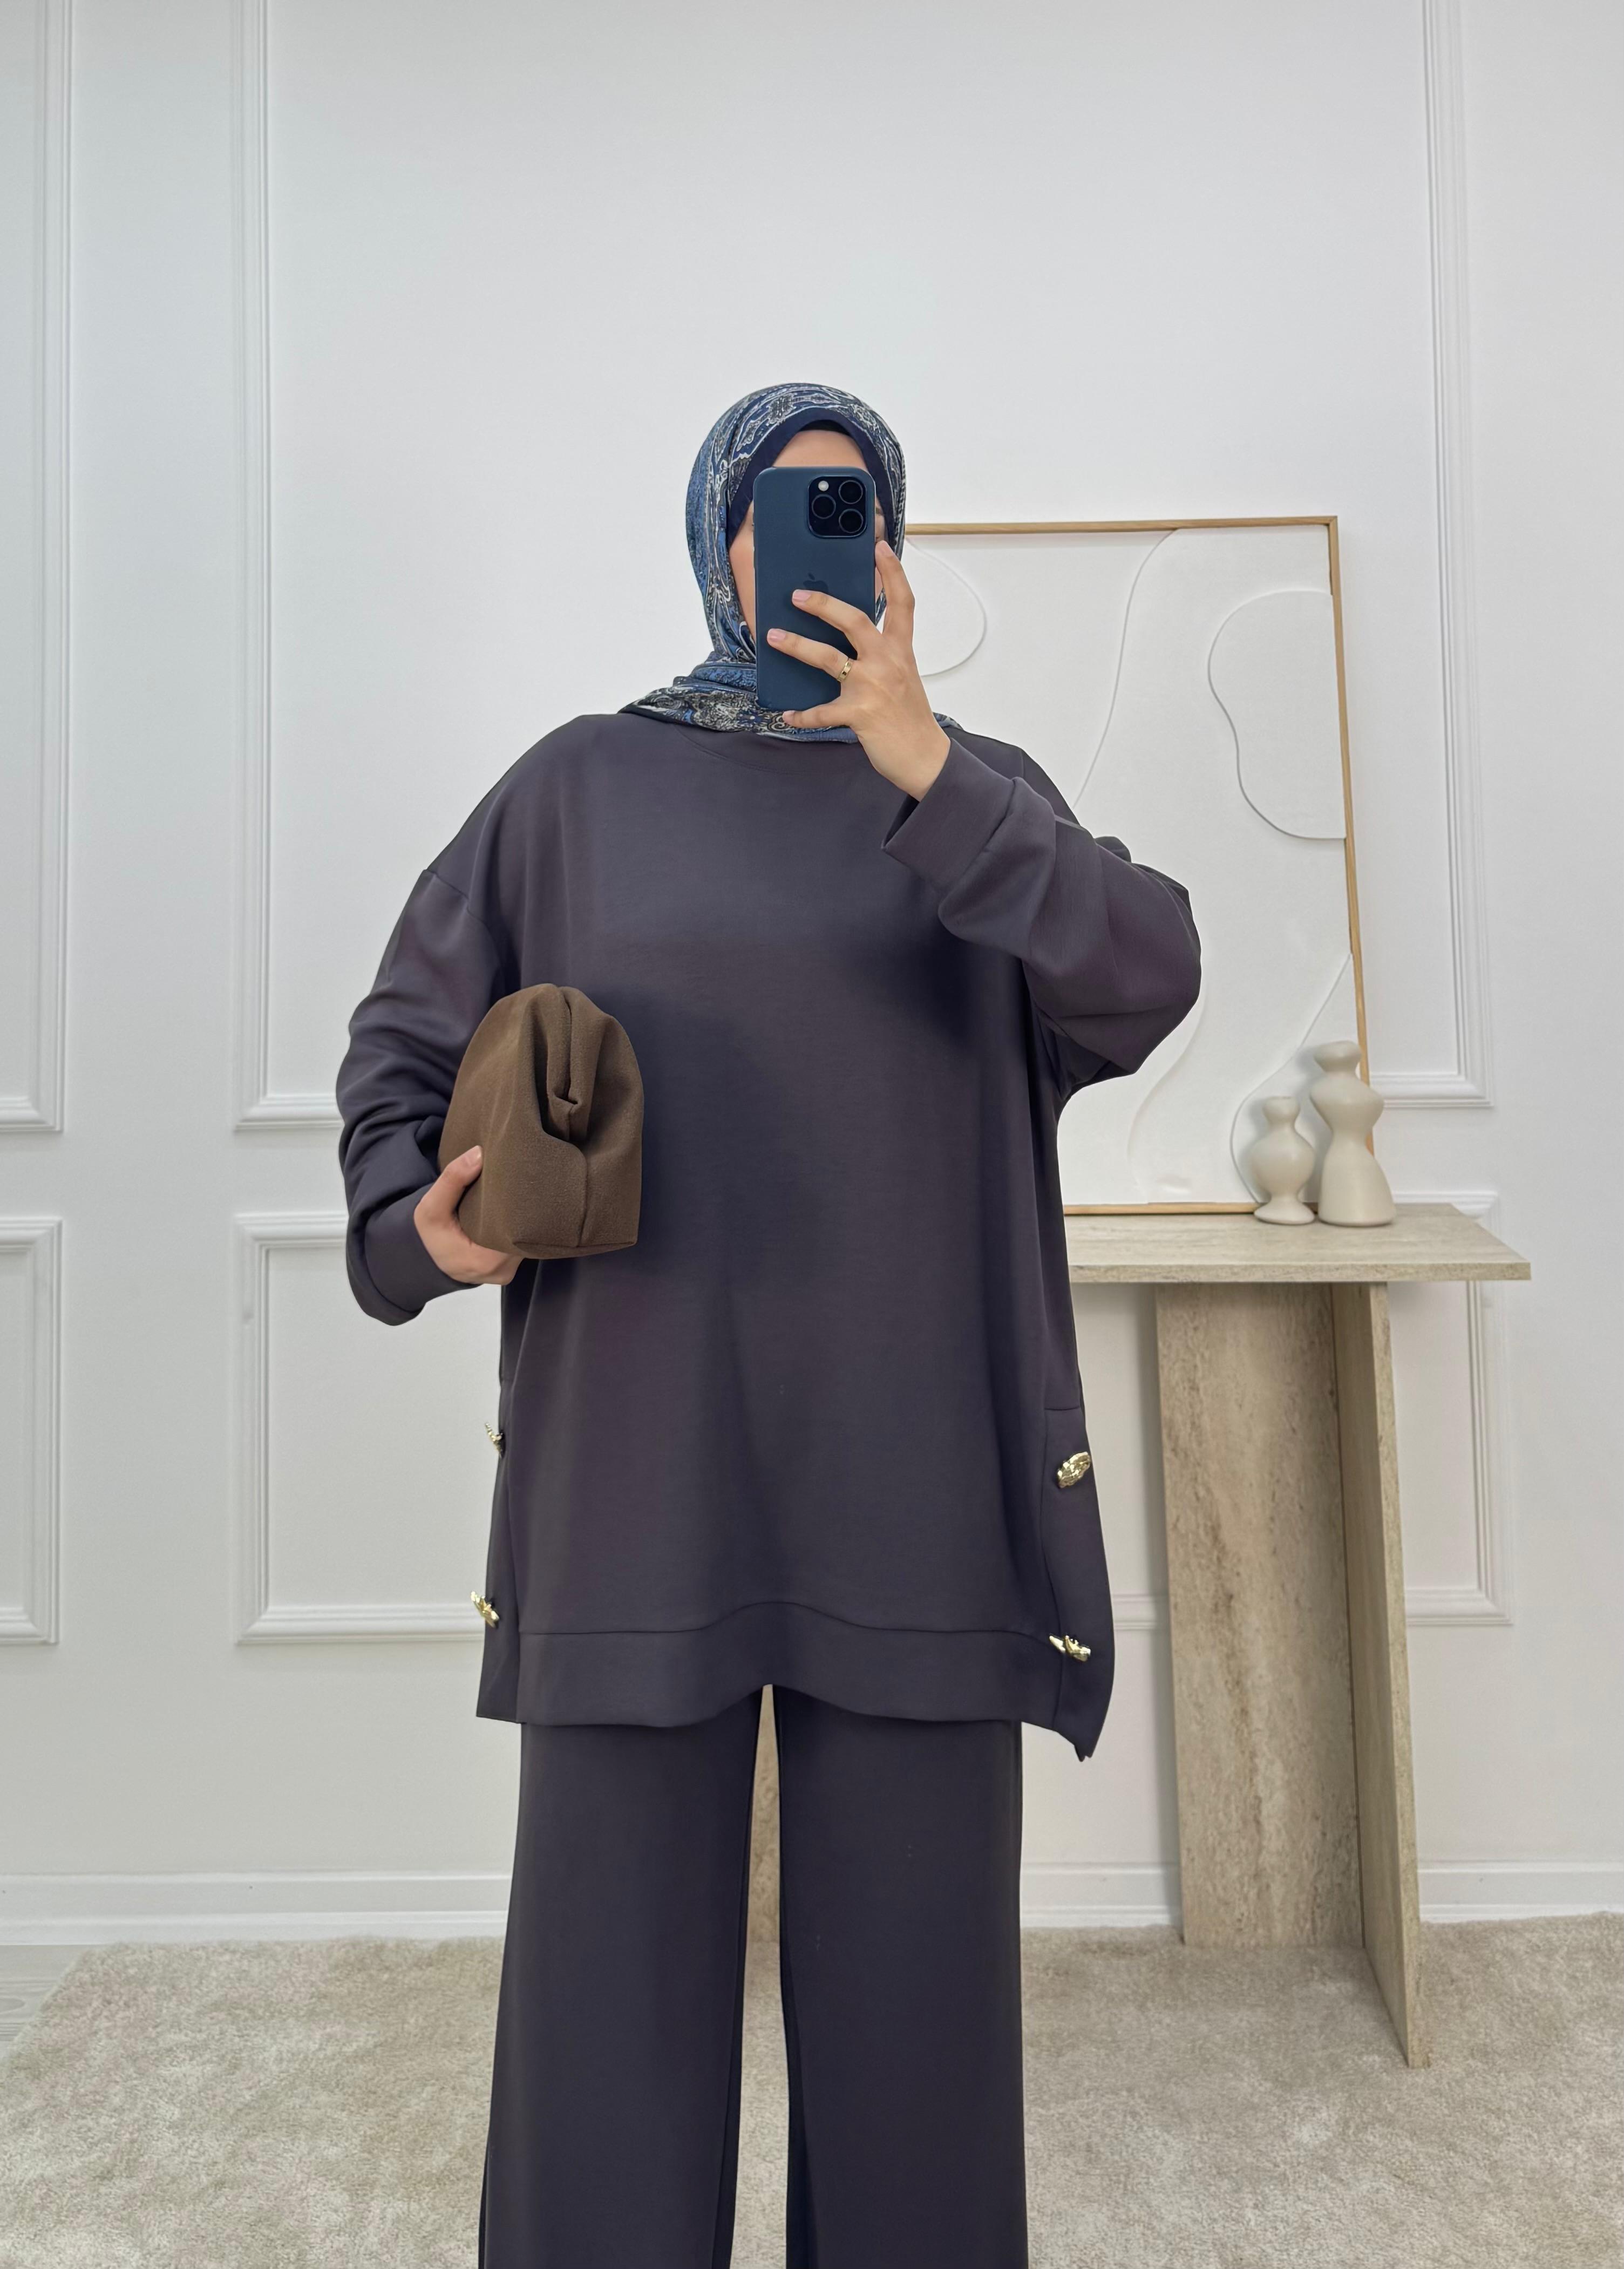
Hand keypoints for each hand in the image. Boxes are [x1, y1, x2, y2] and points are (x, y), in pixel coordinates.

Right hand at [414, 1147, 520, 1284]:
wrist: (429, 1259)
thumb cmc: (431, 1235)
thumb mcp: (431, 1207)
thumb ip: (452, 1180)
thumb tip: (479, 1153)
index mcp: (486, 1261)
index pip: (517, 1227)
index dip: (520, 1202)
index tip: (517, 1181)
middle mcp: (503, 1270)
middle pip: (525, 1233)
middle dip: (522, 1208)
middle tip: (519, 1182)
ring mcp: (509, 1272)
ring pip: (525, 1239)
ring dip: (520, 1219)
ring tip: (516, 1196)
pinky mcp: (510, 1271)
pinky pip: (520, 1246)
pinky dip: (516, 1229)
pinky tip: (511, 1213)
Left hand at [765, 538, 950, 798]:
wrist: (925, 758)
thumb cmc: (910, 717)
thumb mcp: (902, 677)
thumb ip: (881, 657)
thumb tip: (846, 644)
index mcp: (902, 651)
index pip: (902, 603)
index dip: (892, 573)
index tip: (879, 547)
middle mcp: (888, 663)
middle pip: (855, 621)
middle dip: (824, 605)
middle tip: (798, 596)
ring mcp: (873, 688)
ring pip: (829, 658)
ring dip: (798, 646)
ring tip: (774, 637)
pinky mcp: (859, 715)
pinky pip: (821, 712)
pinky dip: (802, 714)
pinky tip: (788, 715)